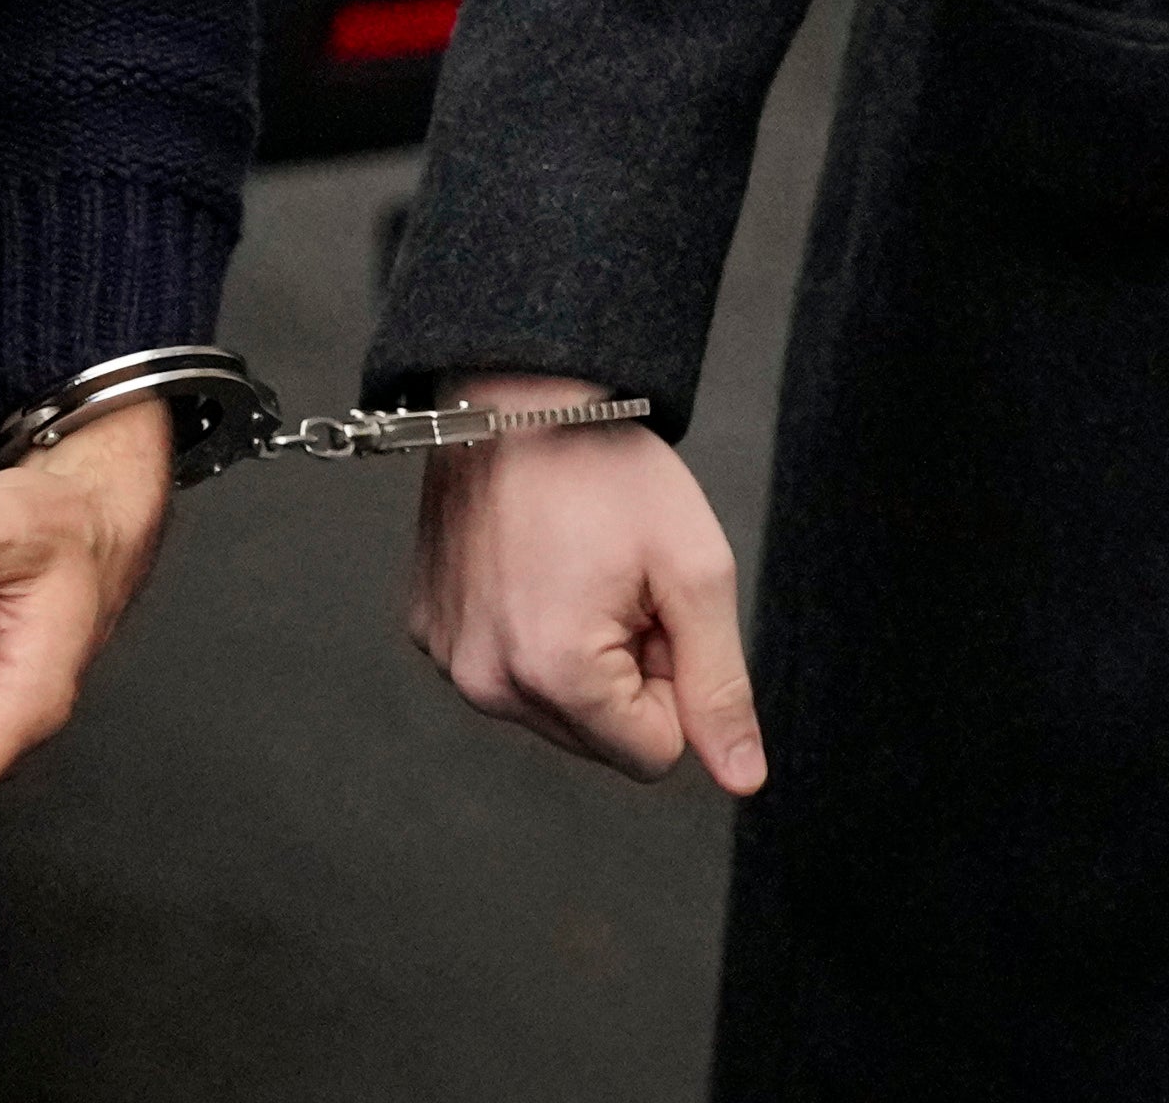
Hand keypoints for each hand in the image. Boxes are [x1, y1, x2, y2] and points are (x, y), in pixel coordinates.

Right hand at [404, 373, 761, 791]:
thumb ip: (720, 685)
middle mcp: (486, 682)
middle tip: (616, 580)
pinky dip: (528, 629)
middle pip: (599, 736)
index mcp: (556, 674)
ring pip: (553, 707)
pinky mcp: (427, 630)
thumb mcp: (694, 570)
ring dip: (579, 653)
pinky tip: (531, 563)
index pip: (654, 752)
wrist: (517, 389)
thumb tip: (742, 779)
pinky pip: (503, 667)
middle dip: (624, 671)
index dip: (672, 677)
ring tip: (575, 567)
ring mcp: (449, 657)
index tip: (653, 603)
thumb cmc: (607, 467)